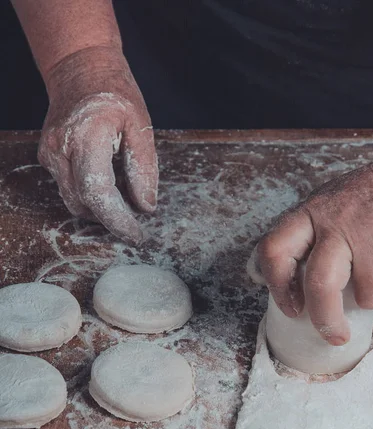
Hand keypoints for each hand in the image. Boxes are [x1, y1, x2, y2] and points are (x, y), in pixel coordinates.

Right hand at [38, 46, 157, 243]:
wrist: (80, 69)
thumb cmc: (115, 94)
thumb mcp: (141, 126)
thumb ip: (143, 169)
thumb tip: (145, 207)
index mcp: (86, 137)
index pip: (98, 193)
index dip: (118, 221)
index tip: (137, 236)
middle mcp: (60, 148)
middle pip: (84, 203)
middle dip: (112, 218)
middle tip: (137, 220)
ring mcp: (49, 154)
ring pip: (75, 201)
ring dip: (100, 208)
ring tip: (124, 194)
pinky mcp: (47, 158)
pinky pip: (69, 189)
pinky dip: (90, 195)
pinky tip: (107, 182)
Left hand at [258, 146, 372, 344]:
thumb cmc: (360, 202)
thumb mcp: (323, 210)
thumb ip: (306, 241)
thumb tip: (289, 291)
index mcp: (309, 215)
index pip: (275, 251)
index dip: (278, 287)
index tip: (292, 308)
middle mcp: (337, 224)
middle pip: (321, 285)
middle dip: (327, 319)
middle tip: (335, 335)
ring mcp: (372, 235)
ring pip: (370, 295)